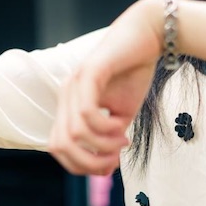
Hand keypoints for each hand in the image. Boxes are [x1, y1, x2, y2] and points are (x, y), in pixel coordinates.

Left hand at [47, 0, 162, 174]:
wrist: (147, 36)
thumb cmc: (133, 72)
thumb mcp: (122, 115)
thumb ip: (109, 138)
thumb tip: (104, 169)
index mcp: (69, 104)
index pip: (58, 147)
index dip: (80, 165)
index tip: (109, 165)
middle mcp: (66, 94)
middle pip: (60, 146)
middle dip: (88, 163)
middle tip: (114, 161)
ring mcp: (75, 82)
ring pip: (73, 134)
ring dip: (101, 147)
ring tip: (123, 140)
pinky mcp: (89, 73)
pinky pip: (85, 112)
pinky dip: (104, 129)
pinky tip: (121, 127)